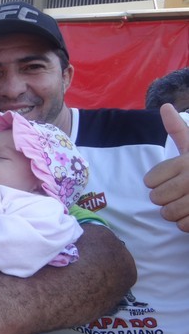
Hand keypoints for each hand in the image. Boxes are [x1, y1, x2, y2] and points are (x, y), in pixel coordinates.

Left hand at [144, 104, 188, 231]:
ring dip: (175, 213)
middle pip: (156, 198)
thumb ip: (178, 130)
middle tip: (180, 193)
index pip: (150, 180)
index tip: (171, 179)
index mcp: (188, 161)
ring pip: (168, 214)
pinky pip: (184, 226)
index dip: (156, 183)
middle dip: (164, 199)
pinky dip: (187, 224)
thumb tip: (165, 107)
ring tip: (187, 203)